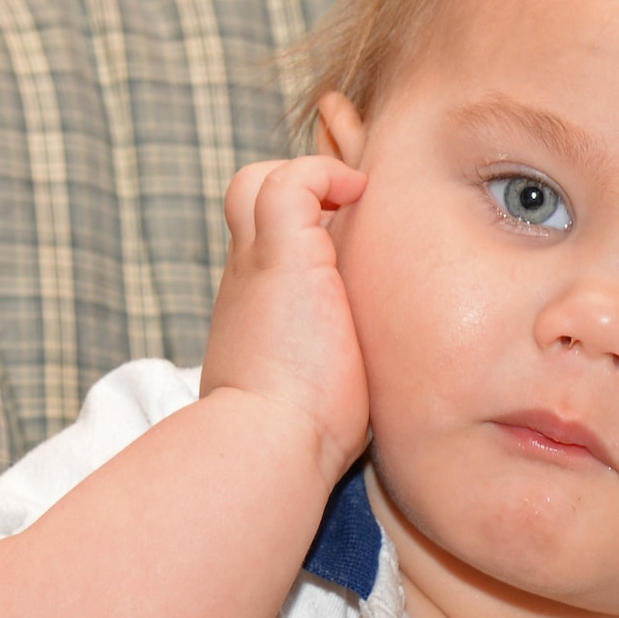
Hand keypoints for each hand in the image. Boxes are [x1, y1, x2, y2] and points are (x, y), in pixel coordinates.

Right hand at [200, 156, 369, 486]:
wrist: (270, 444)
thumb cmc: (300, 439)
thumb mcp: (311, 391)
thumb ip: (331, 368)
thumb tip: (369, 389)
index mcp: (257, 311)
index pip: (267, 246)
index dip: (303, 232)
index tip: (345, 243)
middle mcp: (249, 280)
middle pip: (251, 199)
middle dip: (301, 192)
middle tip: (351, 207)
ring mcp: (257, 264)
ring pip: (258, 182)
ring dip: (308, 180)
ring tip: (355, 203)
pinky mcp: (281, 254)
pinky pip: (292, 179)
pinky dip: (323, 173)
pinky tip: (357, 196)